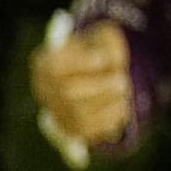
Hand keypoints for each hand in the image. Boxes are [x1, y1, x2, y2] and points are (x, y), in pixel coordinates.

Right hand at [30, 24, 131, 150]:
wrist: (92, 73)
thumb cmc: (96, 50)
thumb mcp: (103, 39)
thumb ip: (108, 47)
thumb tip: (112, 61)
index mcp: (45, 63)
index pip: (55, 67)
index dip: (81, 64)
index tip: (103, 60)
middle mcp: (45, 90)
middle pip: (68, 93)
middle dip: (100, 87)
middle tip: (122, 81)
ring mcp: (56, 112)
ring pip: (80, 115)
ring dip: (109, 103)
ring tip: (124, 90)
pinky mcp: (72, 130)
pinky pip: (92, 131)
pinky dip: (112, 117)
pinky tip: (122, 104)